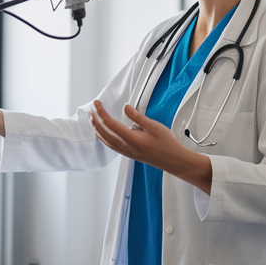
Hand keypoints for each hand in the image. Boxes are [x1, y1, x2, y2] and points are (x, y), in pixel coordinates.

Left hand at [89, 100, 211, 193]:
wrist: (173, 161)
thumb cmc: (167, 144)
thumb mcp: (154, 126)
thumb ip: (138, 117)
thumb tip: (125, 108)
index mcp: (132, 139)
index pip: (110, 124)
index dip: (101, 112)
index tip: (97, 103)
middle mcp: (126, 147)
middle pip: (104, 132)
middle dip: (95, 119)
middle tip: (92, 108)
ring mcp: (126, 152)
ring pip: (105, 140)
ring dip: (97, 129)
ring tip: (93, 119)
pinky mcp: (129, 154)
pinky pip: (110, 145)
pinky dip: (103, 137)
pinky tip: (103, 133)